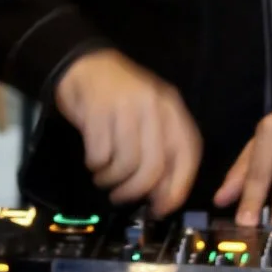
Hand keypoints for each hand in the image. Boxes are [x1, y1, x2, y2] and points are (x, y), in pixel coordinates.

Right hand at [53, 49, 201, 217]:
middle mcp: (152, 106)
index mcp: (171, 108)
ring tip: (104, 178)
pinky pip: (100, 154)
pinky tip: (94, 162)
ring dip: (112, 180)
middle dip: (136, 190)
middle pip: (153, 165)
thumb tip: (162, 196)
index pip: (186, 152)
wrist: (84, 65)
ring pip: (126, 163)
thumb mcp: (148, 116)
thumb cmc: (119, 97)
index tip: (163, 206)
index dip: (178, 185)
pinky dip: (96, 165)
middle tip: (121, 196)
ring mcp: (125, 106)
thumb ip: (160, 150)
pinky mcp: (97, 110)